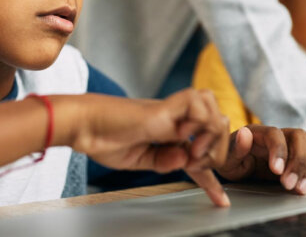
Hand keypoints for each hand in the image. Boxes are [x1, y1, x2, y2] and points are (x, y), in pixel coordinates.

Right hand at [70, 89, 231, 205]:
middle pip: (219, 128)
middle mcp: (176, 120)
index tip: (221, 200)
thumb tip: (187, 159)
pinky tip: (182, 138)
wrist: (85, 125)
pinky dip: (199, 126)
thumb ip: (164, 161)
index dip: (211, 179)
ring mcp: (173, 111)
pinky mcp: (165, 106)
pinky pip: (200, 107)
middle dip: (217, 153)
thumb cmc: (104, 139)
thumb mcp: (139, 160)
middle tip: (195, 166)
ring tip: (191, 154)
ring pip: (216, 113)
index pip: (201, 152)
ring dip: (211, 139)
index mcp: (169, 134)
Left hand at [216, 125, 305, 194]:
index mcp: (260, 132)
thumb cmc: (230, 161)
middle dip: (298, 162)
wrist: (238, 169)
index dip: (279, 150)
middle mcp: (280, 136)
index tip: (277, 170)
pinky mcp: (299, 161)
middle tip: (288, 184)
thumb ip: (235, 148)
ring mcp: (292, 147)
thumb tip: (244, 133)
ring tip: (299, 189)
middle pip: (300, 138)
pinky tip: (305, 187)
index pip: (275, 134)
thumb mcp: (226, 158)